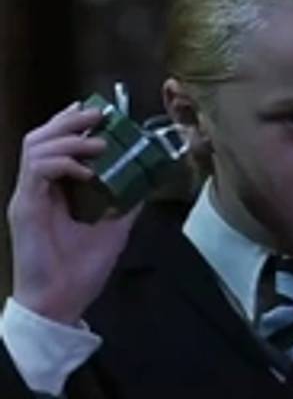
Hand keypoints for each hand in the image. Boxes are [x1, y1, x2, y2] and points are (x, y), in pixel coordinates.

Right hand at [7, 102, 141, 324]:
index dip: (70, 124)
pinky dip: (63, 161)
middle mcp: (36, 188)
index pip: (54, 145)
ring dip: (68, 137)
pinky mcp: (24, 207)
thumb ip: (125, 204)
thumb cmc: (81, 270)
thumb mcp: (113, 229)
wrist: (60, 304)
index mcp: (52, 192)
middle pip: (40, 137)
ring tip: (98, 140)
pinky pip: (38, 169)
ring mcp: (28, 196)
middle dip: (68, 120)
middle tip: (97, 114)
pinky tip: (87, 169)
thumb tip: (145, 183)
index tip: (96, 112)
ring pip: (34, 146)